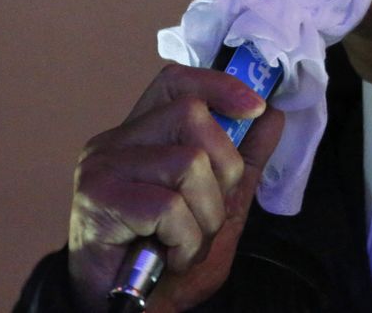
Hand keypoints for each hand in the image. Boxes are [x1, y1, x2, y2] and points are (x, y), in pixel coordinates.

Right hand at [67, 62, 284, 311]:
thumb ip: (244, 161)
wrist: (125, 311)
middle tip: (208, 213)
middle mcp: (115, 142)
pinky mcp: (98, 199)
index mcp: (140, 136)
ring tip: (186, 242)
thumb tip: (272, 114)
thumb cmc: (164, 257)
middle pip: (191, 115)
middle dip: (223, 169)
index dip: (218, 84)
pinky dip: (184, 239)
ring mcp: (102, 167)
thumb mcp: (218, 205)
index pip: (175, 81)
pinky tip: (169, 256)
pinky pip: (168, 206)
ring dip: (205, 215)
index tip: (254, 109)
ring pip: (187, 162)